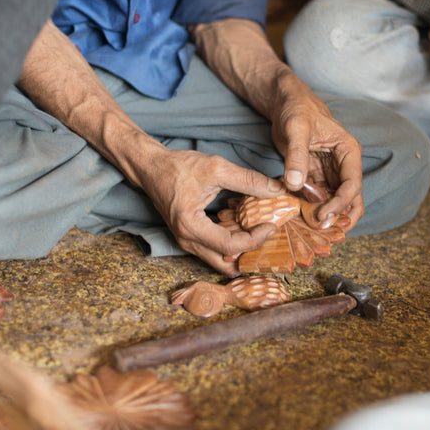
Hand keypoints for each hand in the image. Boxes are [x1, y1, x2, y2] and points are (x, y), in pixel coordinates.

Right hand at [134, 144, 285, 275]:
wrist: (152, 167)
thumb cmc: (179, 166)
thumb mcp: (217, 168)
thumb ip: (248, 180)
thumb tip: (276, 190)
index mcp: (191, 226)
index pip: (231, 247)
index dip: (256, 239)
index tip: (271, 225)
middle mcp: (187, 240)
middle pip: (226, 263)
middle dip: (250, 254)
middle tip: (268, 237)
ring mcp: (186, 242)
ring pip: (221, 260)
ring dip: (241, 251)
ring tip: (258, 232)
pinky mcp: (189, 237)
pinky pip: (214, 250)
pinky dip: (232, 244)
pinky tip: (243, 227)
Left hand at [190, 19, 364, 232]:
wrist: (285, 102)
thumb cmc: (296, 108)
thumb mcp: (295, 128)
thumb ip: (296, 156)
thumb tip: (295, 184)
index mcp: (348, 152)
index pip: (353, 184)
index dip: (340, 204)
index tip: (324, 216)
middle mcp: (344, 165)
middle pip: (351, 199)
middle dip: (340, 217)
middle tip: (324, 232)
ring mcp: (331, 173)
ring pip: (336, 202)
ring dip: (326, 217)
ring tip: (313, 231)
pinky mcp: (316, 177)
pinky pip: (319, 198)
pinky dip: (313, 210)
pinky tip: (302, 220)